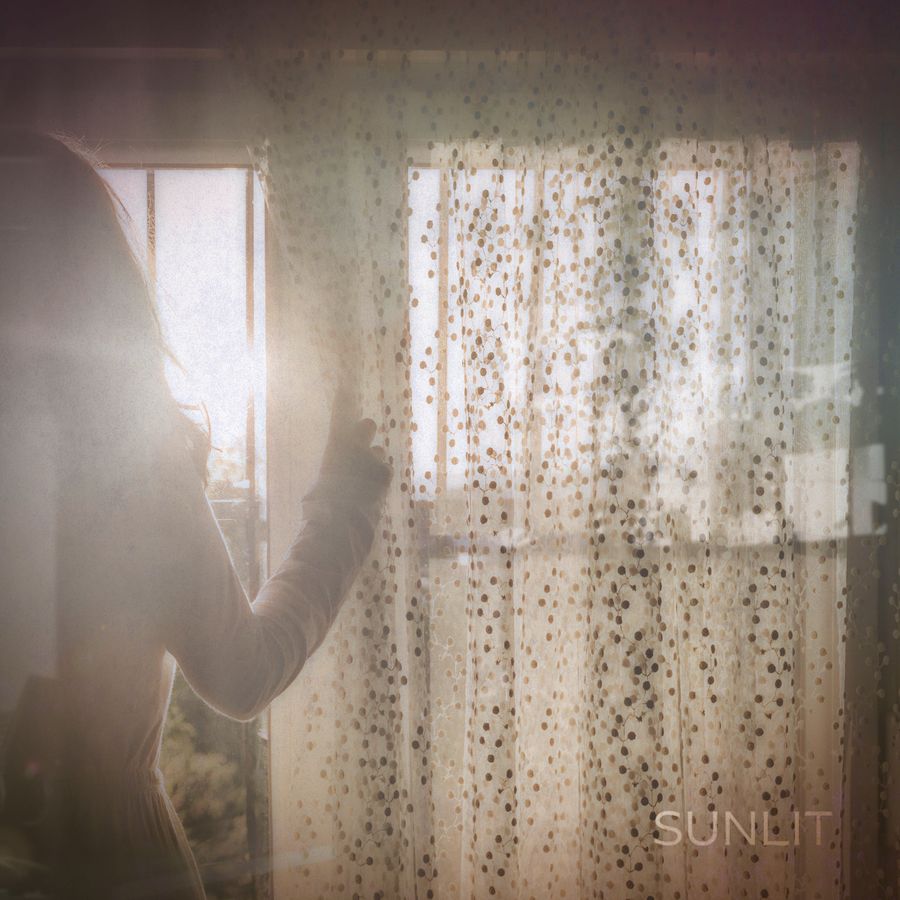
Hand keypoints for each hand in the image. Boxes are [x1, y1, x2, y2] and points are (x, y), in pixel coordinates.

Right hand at [311, 389, 392, 520]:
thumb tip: (346, 459)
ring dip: (372, 461)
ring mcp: (372, 458)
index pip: (341, 413)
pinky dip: (378, 478)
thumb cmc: (323, 502)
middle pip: (367, 425)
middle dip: (365, 431)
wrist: (340, 521)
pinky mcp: (386, 472)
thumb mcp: (323, 476)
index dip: (344, 397)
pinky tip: (370, 491)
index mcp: (335, 444)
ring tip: (361, 481)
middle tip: (362, 442)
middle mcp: (355, 445)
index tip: (346, 382)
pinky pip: (384, 469)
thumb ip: (337, 461)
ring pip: (377, 452)